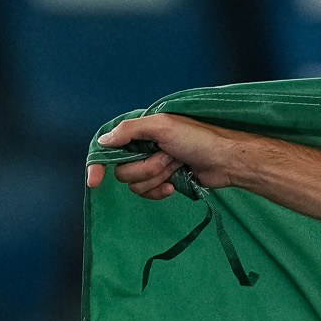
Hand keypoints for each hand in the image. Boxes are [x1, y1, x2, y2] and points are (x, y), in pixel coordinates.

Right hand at [87, 113, 253, 198]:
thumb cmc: (198, 139)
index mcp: (140, 132)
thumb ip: (130, 130)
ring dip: (157, 177)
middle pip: (123, 171)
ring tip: (176, 166)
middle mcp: (143, 149)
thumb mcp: (163, 126)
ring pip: (136, 184)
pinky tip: (174, 186)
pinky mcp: (165, 181)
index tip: (95, 181)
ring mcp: (154, 166)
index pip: (108, 148)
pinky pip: (148, 194)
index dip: (98, 165)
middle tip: (168, 157)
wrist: (226, 161)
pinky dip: (160, 191)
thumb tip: (104, 140)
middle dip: (146, 168)